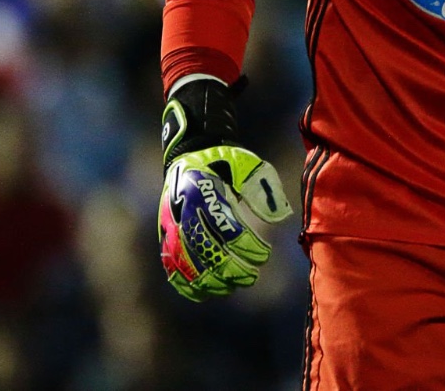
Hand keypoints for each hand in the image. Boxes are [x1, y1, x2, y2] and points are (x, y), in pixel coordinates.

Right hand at [158, 80, 291, 300]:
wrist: (190, 153)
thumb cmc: (225, 162)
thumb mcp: (248, 165)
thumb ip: (263, 189)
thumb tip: (279, 218)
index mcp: (204, 190)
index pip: (228, 230)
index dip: (249, 248)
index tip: (264, 255)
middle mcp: (183, 210)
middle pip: (208, 252)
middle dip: (234, 269)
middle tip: (252, 276)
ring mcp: (171, 225)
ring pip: (189, 265)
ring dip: (214, 280)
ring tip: (235, 284)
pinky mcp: (164, 235)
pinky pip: (171, 267)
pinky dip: (187, 284)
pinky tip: (207, 291)